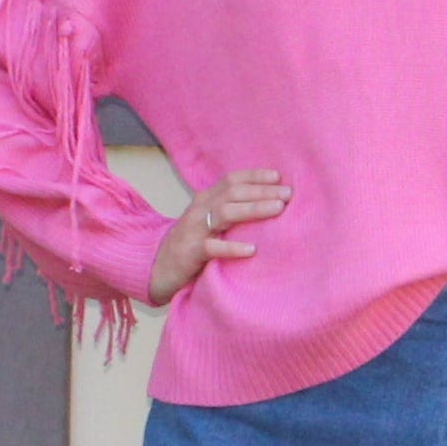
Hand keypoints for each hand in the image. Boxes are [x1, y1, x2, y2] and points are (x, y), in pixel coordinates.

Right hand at [149, 169, 290, 304]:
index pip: (232, 180)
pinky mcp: (190, 252)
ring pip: (225, 212)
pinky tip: (252, 249)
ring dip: (253, 209)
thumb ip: (230, 211)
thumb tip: (267, 205)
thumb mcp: (209, 223)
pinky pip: (212, 247)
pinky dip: (232, 247)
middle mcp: (200, 209)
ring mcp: (194, 230)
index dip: (255, 176)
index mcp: (205, 199)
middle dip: (262, 191)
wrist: (158, 269)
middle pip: (233, 192)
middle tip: (288, 195)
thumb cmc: (192, 245)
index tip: (279, 177)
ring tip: (278, 209)